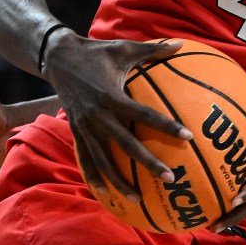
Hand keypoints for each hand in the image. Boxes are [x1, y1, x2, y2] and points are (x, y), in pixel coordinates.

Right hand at [43, 35, 192, 200]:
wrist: (58, 58)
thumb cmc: (96, 52)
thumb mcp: (124, 48)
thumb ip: (153, 50)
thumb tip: (180, 44)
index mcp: (112, 96)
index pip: (144, 115)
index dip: (166, 126)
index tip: (187, 136)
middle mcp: (98, 115)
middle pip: (126, 145)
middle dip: (148, 163)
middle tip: (170, 178)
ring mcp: (85, 126)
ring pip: (104, 159)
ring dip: (120, 181)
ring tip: (138, 200)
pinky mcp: (76, 131)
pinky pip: (86, 157)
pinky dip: (95, 175)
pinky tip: (105, 192)